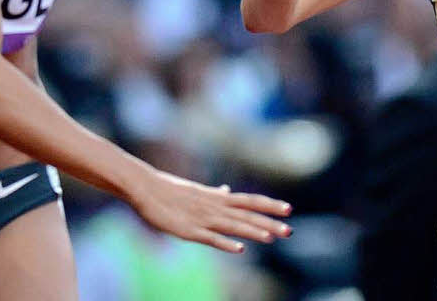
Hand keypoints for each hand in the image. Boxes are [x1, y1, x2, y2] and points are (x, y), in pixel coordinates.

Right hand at [134, 168, 292, 252]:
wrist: (147, 188)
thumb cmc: (171, 189)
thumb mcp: (198, 191)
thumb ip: (215, 194)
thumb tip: (227, 190)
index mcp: (218, 198)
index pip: (250, 201)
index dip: (269, 205)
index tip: (289, 209)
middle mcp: (215, 207)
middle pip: (247, 214)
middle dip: (269, 223)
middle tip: (289, 230)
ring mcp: (203, 218)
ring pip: (233, 225)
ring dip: (253, 232)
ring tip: (273, 238)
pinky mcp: (189, 230)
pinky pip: (211, 238)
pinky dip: (225, 243)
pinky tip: (239, 249)